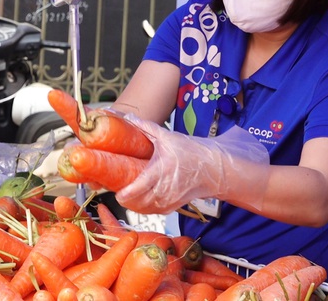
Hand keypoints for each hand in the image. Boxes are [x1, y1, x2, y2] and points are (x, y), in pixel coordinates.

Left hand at [114, 114, 269, 214]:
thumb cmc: (190, 151)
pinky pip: (153, 212)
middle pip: (138, 202)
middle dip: (125, 198)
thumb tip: (127, 116)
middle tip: (115, 188)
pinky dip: (143, 207)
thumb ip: (145, 127)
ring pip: (144, 209)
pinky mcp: (173, 207)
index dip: (126, 193)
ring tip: (125, 193)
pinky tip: (137, 199)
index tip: (117, 192)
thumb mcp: (167, 136)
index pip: (140, 187)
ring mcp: (170, 200)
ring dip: (132, 204)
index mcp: (162, 170)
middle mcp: (166, 189)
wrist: (213, 167)